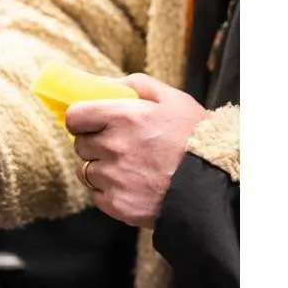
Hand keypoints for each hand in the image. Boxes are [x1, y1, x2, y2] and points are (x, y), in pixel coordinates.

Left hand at [65, 73, 205, 227]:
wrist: (213, 182)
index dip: (80, 120)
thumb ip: (136, 85)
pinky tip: (132, 186)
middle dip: (94, 143)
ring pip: (87, 171)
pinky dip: (109, 191)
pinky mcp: (117, 204)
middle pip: (80, 144)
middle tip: (119, 145)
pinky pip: (97, 195)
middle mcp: (113, 147)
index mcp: (123, 117)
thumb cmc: (194, 137)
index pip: (74, 117)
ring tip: (130, 167)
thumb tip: (107, 84)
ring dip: (101, 168)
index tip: (88, 123)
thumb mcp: (172, 99)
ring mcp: (114, 178)